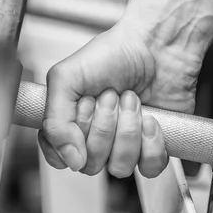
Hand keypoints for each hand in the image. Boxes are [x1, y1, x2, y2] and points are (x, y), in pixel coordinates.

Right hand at [39, 21, 201, 177]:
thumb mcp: (67, 77)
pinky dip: (151, 142)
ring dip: (128, 131)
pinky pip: (149, 167)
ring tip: (132, 100)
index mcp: (71, 123)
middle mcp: (96, 139)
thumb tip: (71, 161)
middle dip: (104, 126)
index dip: (72, 137)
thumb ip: (55, 121)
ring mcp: (125, 145)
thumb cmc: (113, 53)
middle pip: (91, 164)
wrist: (157, 45)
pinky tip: (151, 118)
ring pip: (120, 167)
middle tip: (111, 95)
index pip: (60, 156)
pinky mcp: (153, 147)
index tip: (84, 105)